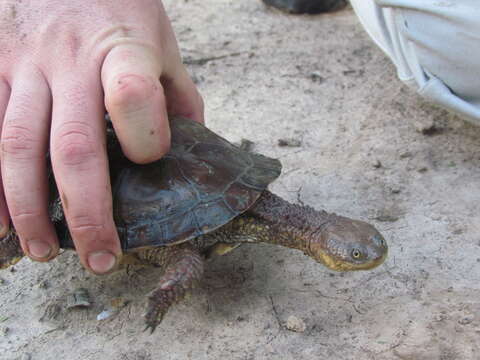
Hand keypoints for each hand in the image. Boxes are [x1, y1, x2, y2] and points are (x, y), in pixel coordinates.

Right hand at [0, 0, 202, 272]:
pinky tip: (0, 221)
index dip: (145, 136)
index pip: (136, 95)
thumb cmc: (119, 6)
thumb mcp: (162, 43)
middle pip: (75, 147)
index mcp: (125, 50)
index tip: (149, 162)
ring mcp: (25, 66)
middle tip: (100, 259)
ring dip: (30, 209)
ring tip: (44, 251)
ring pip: (17, 146)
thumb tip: (191, 150)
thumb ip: (178, 95)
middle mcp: (71, 61)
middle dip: (87, 213)